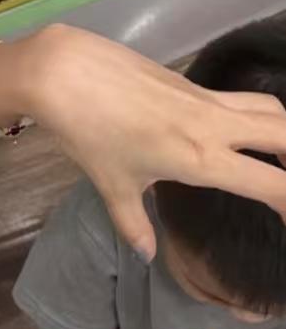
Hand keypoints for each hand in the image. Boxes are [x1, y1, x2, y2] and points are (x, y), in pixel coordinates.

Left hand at [28, 25, 285, 260]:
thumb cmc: (88, 132)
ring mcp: (206, 100)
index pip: (271, 184)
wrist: (66, 73)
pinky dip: (257, 114)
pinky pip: (241, 98)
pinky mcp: (192, 83)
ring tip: (280, 156)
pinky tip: (240, 131)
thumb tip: (146, 255)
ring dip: (284, 132)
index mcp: (201, 159)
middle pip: (284, 134)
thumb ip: (133, 223)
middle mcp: (216, 126)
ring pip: (270, 108)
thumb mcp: (112, 184)